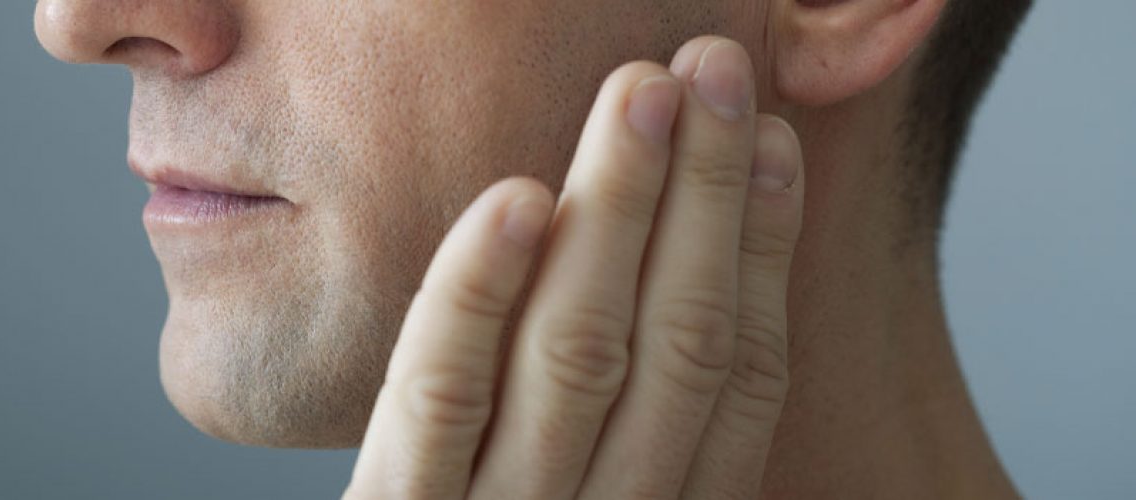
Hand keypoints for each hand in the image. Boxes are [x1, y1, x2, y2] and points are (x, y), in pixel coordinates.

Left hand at [343, 35, 804, 499]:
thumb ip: (643, 437)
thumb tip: (692, 280)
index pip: (738, 378)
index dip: (764, 252)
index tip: (773, 144)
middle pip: (673, 346)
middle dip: (703, 199)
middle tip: (718, 70)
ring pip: (576, 354)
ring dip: (616, 213)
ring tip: (641, 93)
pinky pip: (439, 402)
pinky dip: (477, 297)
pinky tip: (515, 198)